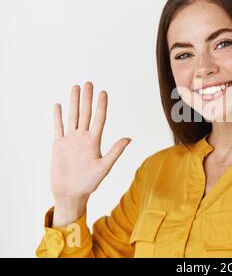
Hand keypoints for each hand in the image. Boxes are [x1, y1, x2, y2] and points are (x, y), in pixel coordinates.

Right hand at [51, 82, 131, 200]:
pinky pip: (58, 127)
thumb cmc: (89, 183)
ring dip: (74, 102)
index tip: (104, 92)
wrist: (71, 193)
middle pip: (85, 113)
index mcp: (94, 141)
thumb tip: (129, 138)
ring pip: (72, 116)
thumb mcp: (105, 167)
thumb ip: (115, 151)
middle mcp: (83, 138)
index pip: (99, 119)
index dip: (101, 106)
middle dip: (87, 98)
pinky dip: (58, 117)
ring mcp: (70, 140)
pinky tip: (58, 105)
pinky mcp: (59, 145)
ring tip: (75, 87)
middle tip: (89, 82)